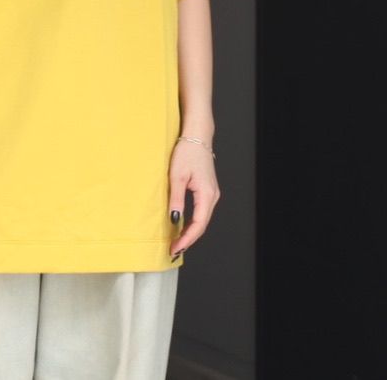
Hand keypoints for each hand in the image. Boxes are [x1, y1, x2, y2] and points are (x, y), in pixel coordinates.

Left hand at [167, 134, 220, 258]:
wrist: (196, 137)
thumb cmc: (186, 153)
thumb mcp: (176, 176)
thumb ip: (176, 199)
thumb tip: (175, 220)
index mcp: (207, 195)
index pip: (198, 225)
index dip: (186, 240)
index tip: (175, 249)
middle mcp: (212, 196)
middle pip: (202, 225)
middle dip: (188, 240)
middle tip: (173, 251)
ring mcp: (211, 193)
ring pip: (202, 219)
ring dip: (190, 232)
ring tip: (176, 242)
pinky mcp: (207, 190)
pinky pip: (201, 212)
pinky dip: (192, 222)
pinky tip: (182, 226)